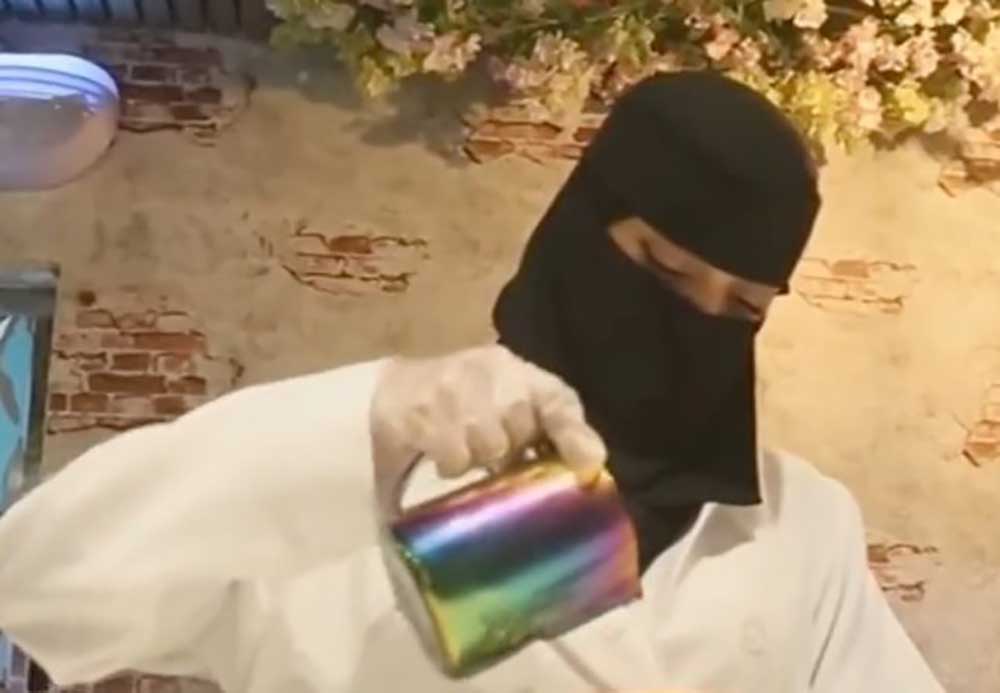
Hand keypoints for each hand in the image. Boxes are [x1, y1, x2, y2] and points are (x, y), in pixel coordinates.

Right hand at [370, 345, 606, 517]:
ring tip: (464, 448)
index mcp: (518, 370)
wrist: (396, 388)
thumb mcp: (516, 409)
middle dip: (510, 448)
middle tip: (494, 450)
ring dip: (477, 458)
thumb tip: (594, 464)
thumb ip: (557, 431)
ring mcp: (450, 386)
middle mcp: (487, 369)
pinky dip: (450, 464)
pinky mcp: (419, 410)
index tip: (589, 464)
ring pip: (487, 446)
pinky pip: (452, 457)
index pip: (556, 398)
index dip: (574, 433)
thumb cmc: (468, 404)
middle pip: (519, 428)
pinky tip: (439, 451)